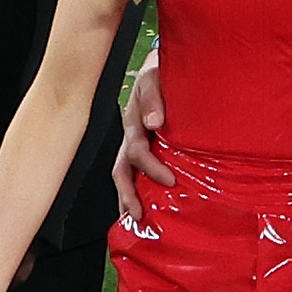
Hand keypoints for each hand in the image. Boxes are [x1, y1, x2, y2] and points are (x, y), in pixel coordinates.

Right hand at [111, 62, 173, 219]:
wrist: (162, 70)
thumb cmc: (160, 75)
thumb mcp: (155, 79)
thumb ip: (153, 98)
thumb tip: (154, 122)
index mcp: (133, 123)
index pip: (136, 151)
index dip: (152, 168)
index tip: (170, 181)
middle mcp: (131, 137)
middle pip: (121, 171)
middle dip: (128, 195)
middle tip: (139, 214)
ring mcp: (135, 144)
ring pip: (124, 175)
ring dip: (127, 198)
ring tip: (135, 220)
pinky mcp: (145, 147)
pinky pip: (135, 172)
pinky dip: (135, 191)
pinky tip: (142, 208)